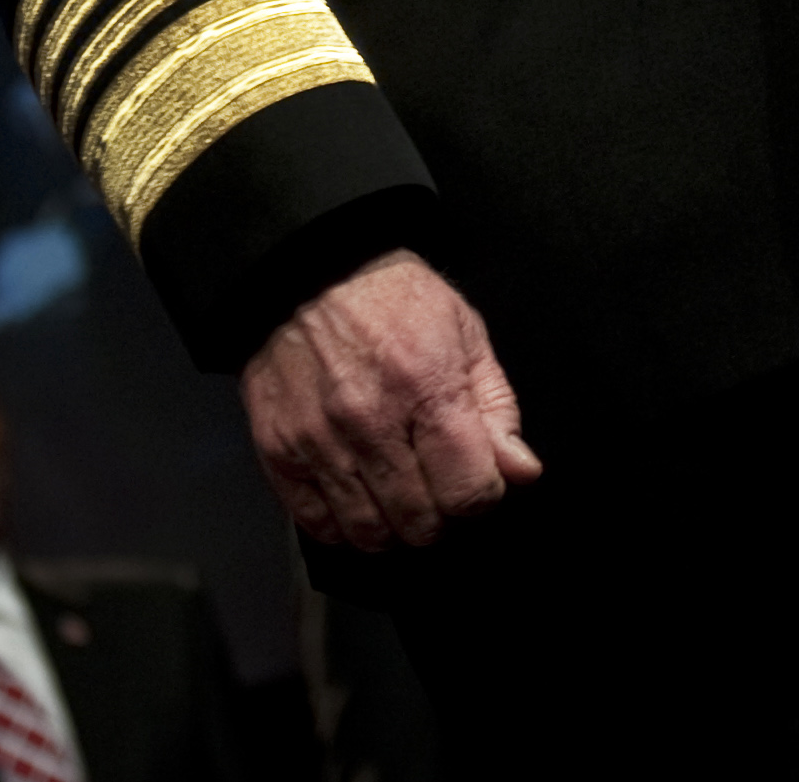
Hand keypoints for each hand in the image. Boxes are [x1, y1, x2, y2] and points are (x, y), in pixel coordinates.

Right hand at [242, 248, 542, 551]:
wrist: (306, 267)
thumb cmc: (391, 296)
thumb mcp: (463, 331)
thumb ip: (497, 407)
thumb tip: (521, 472)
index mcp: (426, 387)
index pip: (468, 491)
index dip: (482, 494)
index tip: (475, 478)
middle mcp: (370, 421)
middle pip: (420, 523)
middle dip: (440, 515)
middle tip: (435, 485)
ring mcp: (318, 440)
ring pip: (368, 533)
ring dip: (393, 526)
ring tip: (397, 494)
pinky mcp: (277, 449)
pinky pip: (316, 523)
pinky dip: (342, 524)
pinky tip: (357, 495)